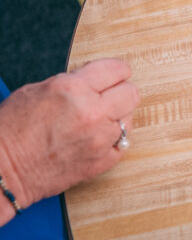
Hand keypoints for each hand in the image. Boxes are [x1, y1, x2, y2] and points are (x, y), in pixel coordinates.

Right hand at [0, 60, 138, 221]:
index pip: (117, 70)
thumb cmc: (11, 130)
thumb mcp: (38, 90)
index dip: (116, 72)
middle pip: (131, 93)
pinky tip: (96, 138)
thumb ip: (73, 82)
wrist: (2, 170)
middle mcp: (92, 112)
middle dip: (120, 92)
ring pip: (129, 118)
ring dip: (117, 116)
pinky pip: (124, 142)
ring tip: (96, 120)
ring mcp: (100, 139)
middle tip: (107, 97)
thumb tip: (96, 78)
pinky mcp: (102, 161)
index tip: (114, 75)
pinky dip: (114, 139)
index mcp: (73, 89)